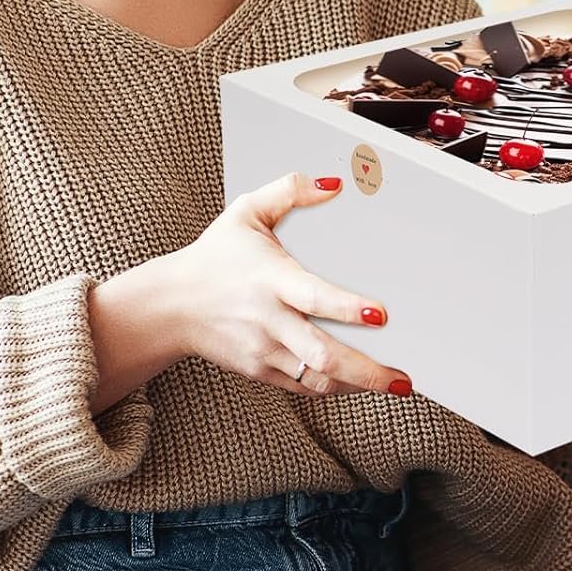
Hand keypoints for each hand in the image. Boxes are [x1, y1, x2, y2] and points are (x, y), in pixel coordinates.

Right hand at [162, 171, 410, 397]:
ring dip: (357, 384)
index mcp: (271, 280)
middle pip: (321, 354)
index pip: (314, 297)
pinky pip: (303, 386)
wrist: (170, 306)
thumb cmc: (215, 256)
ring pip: (316, 378)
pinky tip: (360, 382)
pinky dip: (333, 387)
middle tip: (402, 379)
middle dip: (366, 370)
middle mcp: (268, 320)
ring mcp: (263, 351)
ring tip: (392, 385)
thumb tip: (334, 183)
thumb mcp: (245, 212)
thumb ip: (289, 191)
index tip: (380, 315)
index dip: (348, 308)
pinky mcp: (259, 371)